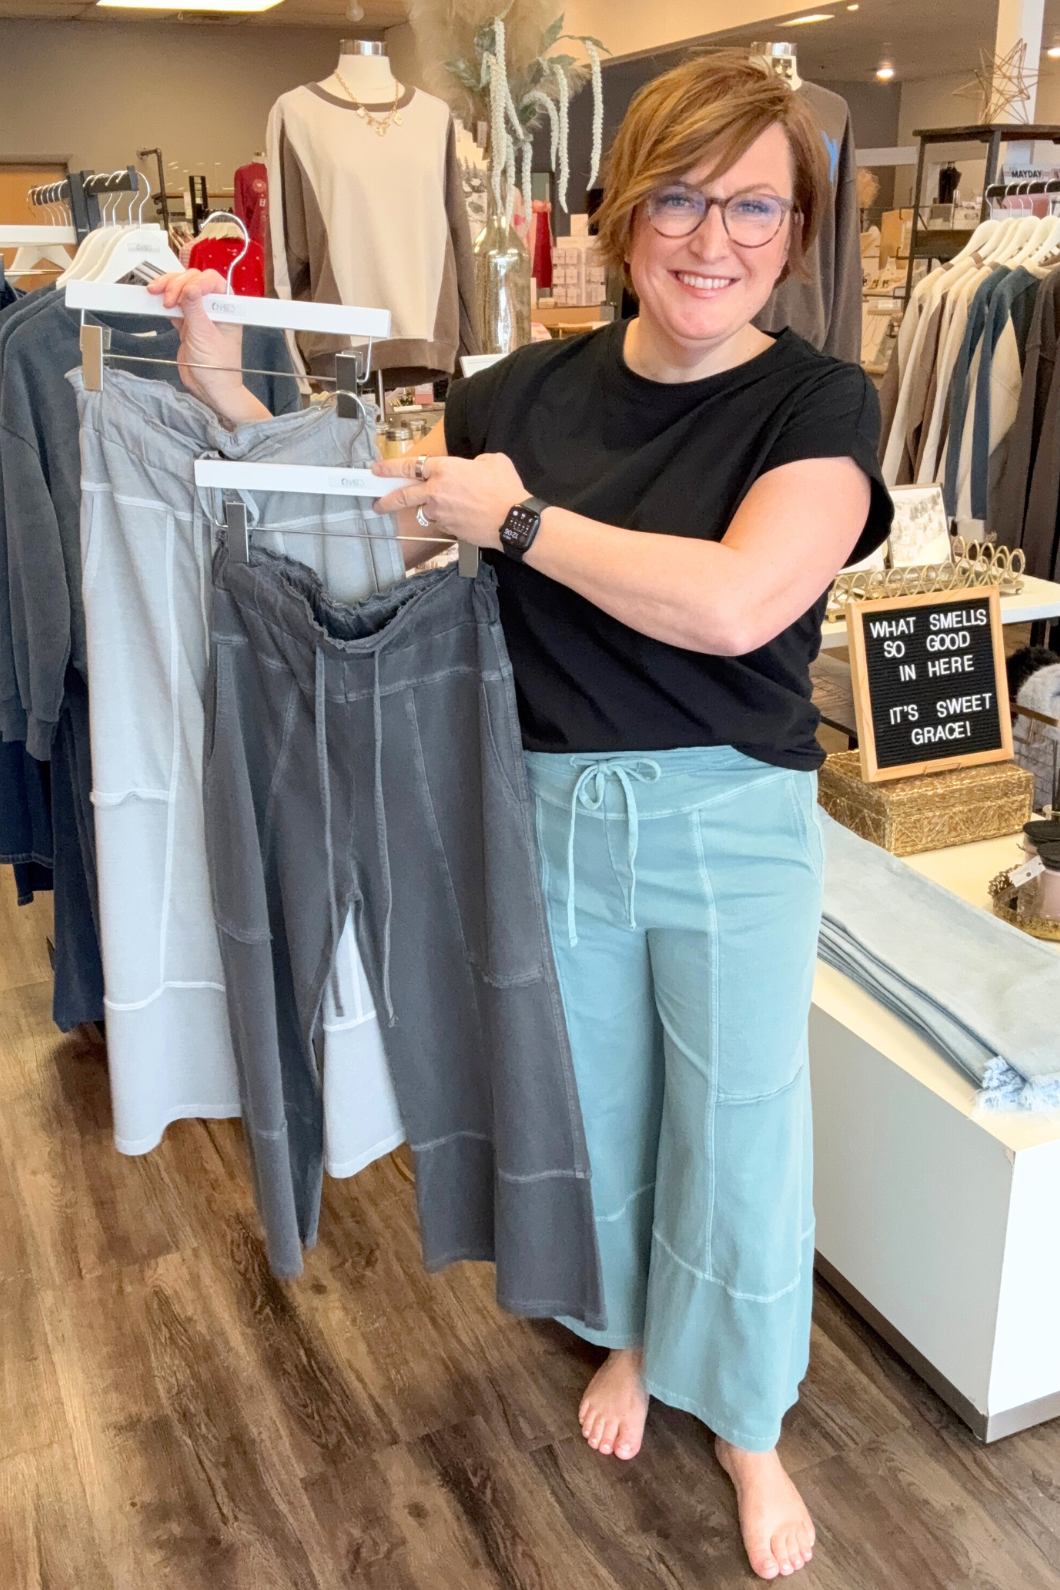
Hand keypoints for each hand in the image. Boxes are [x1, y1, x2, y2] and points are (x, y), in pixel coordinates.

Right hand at [146, 269, 269, 426]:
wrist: (210, 390)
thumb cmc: (218, 368)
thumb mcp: (205, 336)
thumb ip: (195, 310)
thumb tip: (189, 288)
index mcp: (227, 308)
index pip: (212, 281)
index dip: (196, 281)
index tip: (184, 293)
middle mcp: (214, 308)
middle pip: (193, 281)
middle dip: (176, 284)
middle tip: (167, 300)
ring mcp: (200, 315)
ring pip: (181, 290)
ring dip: (167, 289)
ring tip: (155, 294)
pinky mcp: (187, 324)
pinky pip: (174, 306)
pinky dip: (163, 303)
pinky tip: (156, 303)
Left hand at [372, 451, 526, 549]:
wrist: (512, 520)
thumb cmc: (505, 489)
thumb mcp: (492, 461)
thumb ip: (474, 462)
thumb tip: (472, 468)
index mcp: (444, 469)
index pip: (409, 467)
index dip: (390, 468)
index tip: (377, 470)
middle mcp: (436, 491)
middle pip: (402, 496)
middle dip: (386, 501)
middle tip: (377, 504)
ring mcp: (440, 513)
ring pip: (426, 511)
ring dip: (431, 509)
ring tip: (449, 508)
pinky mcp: (448, 529)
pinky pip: (442, 522)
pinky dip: (447, 519)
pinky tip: (463, 517)